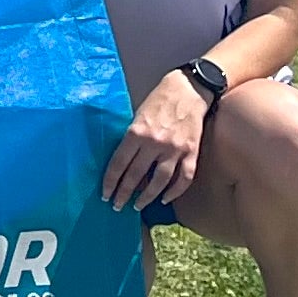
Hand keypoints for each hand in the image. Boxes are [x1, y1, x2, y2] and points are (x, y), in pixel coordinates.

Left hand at [100, 71, 209, 210]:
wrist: (187, 90)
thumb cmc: (158, 101)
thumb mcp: (136, 116)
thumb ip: (131, 139)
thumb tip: (124, 165)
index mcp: (136, 132)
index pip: (119, 164)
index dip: (111, 182)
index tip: (105, 194)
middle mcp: (154, 143)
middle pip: (136, 175)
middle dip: (124, 193)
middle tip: (118, 205)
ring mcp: (175, 149)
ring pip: (159, 181)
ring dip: (147, 197)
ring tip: (138, 206)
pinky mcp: (192, 152)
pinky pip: (184, 177)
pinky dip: (174, 191)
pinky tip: (165, 199)